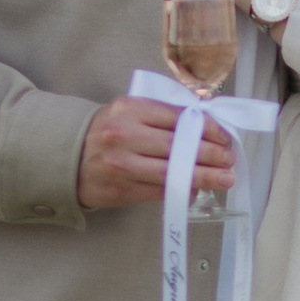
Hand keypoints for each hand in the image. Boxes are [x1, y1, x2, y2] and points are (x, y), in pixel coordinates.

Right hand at [78, 95, 237, 209]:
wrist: (70, 158)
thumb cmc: (108, 131)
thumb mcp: (130, 112)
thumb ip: (162, 115)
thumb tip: (207, 125)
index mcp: (130, 108)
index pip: (177, 117)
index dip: (206, 128)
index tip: (224, 136)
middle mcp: (124, 135)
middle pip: (177, 146)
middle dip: (210, 154)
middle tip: (230, 159)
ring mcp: (121, 164)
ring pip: (171, 172)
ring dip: (203, 177)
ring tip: (225, 179)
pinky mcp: (121, 189)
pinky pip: (159, 191)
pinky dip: (182, 191)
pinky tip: (197, 189)